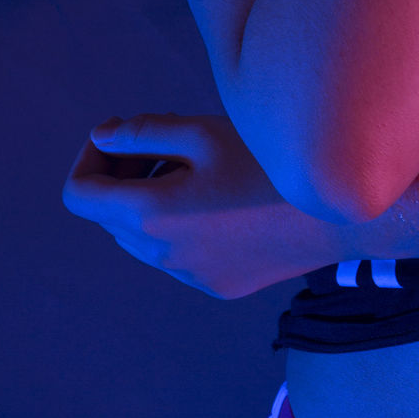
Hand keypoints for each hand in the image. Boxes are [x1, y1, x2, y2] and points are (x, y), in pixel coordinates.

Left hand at [62, 112, 341, 296]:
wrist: (339, 213)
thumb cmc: (270, 163)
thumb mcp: (202, 132)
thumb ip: (141, 132)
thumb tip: (102, 137)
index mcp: (150, 213)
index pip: (79, 194)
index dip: (89, 158)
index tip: (119, 137)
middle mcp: (162, 254)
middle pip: (110, 215)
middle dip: (124, 176)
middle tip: (169, 146)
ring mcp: (190, 276)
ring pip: (143, 237)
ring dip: (153, 203)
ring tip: (203, 173)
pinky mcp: (217, 285)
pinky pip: (178, 255)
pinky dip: (183, 227)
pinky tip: (228, 202)